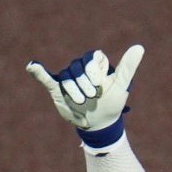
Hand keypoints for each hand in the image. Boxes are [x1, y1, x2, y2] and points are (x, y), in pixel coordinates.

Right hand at [27, 44, 144, 133]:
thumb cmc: (112, 103)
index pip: (91, 58)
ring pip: (66, 77)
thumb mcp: (121, 86)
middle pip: (78, 67)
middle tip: (92, 97)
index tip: (99, 86)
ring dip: (73, 90)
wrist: (99, 124)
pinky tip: (32, 65)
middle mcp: (80, 68)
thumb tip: (139, 47)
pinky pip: (46, 78)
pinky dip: (39, 72)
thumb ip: (128, 67)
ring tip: (82, 101)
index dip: (93, 71)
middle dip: (84, 83)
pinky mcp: (57, 89)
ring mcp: (68, 78)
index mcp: (95, 64)